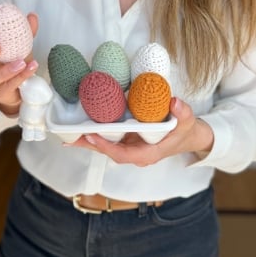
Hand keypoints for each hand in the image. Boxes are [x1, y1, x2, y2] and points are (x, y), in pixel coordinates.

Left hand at [66, 97, 214, 166]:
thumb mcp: (187, 121)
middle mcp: (136, 155)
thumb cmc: (185, 132)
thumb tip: (175, 101)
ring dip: (87, 141)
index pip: (123, 154)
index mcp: (148, 154)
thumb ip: (183, 112)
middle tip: (68, 137)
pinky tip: (80, 129)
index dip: (106, 146)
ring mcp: (131, 149)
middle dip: (89, 145)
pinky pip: (109, 140)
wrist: (188, 137)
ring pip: (106, 147)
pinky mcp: (128, 142)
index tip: (92, 135)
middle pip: (108, 152)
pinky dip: (95, 136)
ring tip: (67, 134)